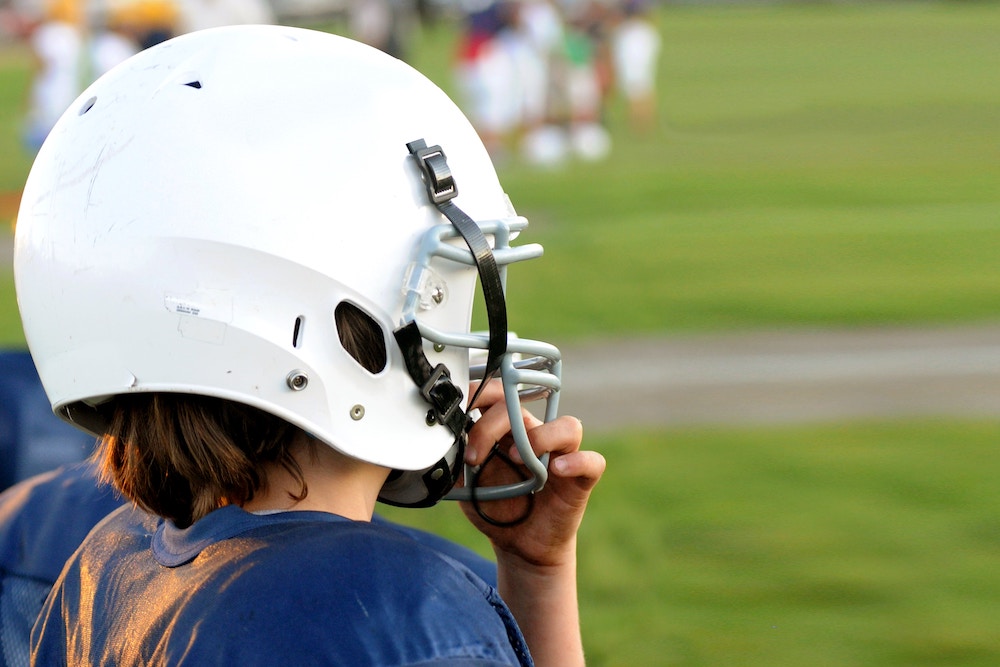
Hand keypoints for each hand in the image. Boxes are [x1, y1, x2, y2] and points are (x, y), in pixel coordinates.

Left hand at [460, 380, 604, 568]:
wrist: (519, 545)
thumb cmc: (495, 507)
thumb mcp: (465, 482)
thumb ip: (455, 458)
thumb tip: (440, 439)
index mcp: (508, 430)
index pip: (499, 394)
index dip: (478, 396)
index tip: (455, 414)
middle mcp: (537, 435)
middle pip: (523, 407)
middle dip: (491, 425)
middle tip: (473, 456)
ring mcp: (562, 455)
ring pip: (567, 426)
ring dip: (540, 438)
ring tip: (517, 460)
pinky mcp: (580, 479)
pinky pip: (591, 461)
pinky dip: (577, 462)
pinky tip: (555, 471)